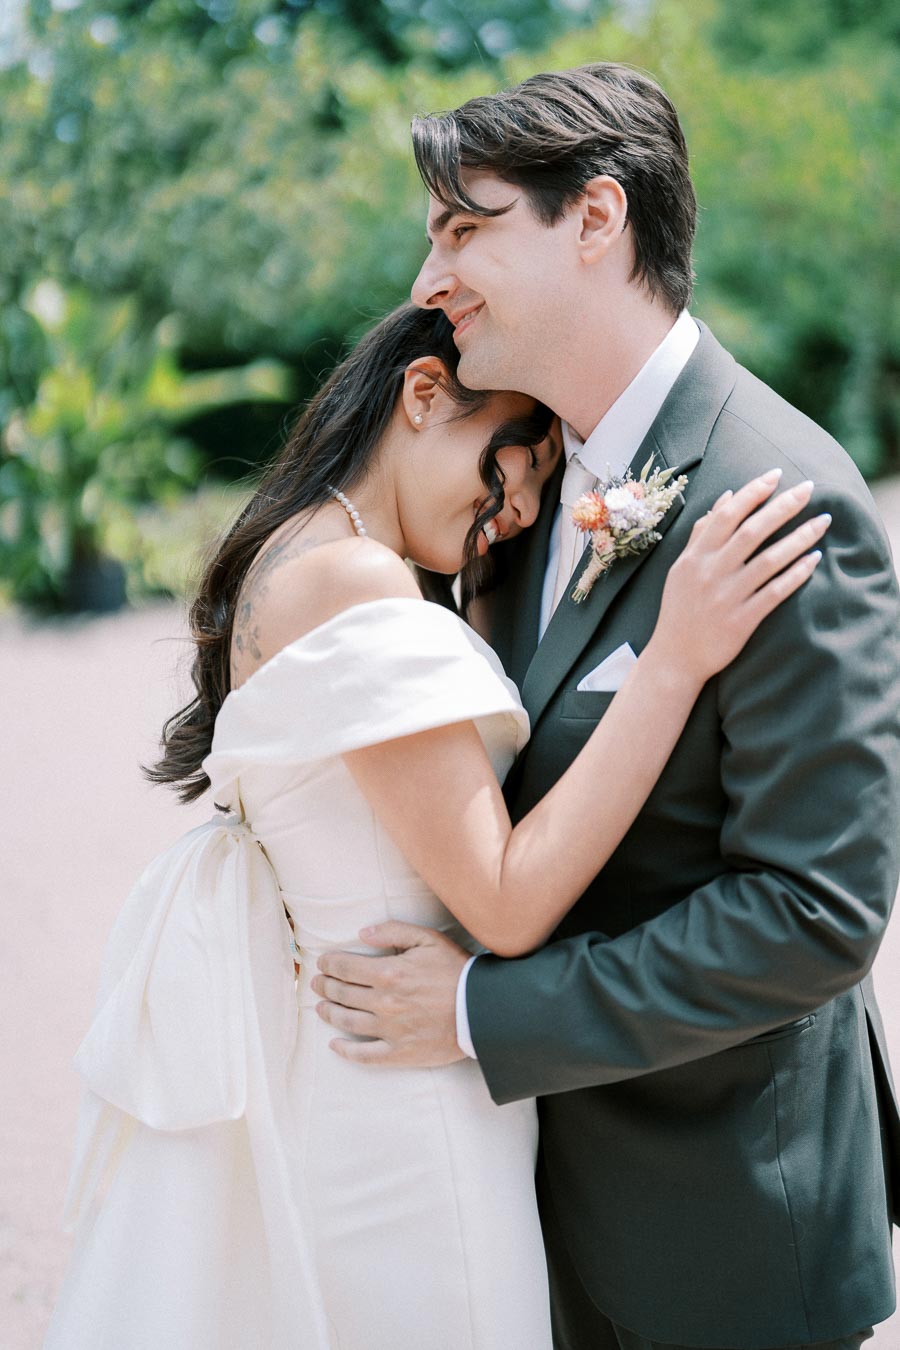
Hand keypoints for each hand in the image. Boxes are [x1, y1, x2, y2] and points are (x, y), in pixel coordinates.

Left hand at [312, 922, 469, 1066]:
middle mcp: (384, 1003)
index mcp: (389, 973)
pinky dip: (346, 1051)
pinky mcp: (400, 1053)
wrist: (482, 1009)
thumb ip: (393, 932)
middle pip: (342, 994)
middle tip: (317, 983)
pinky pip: (365, 1055)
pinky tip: (335, 1045)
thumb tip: (362, 934)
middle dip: (325, 986)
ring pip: (347, 1022)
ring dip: (329, 1013)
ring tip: (321, 1007)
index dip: (329, 964)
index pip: (345, 967)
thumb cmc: (456, 970)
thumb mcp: (428, 939)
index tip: (322, 963)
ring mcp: (391, 1030)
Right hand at [651, 470, 829, 682]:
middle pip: (753, 531)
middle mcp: (711, 572)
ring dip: (799, 538)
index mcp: (696, 557)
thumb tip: (726, 497)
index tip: (775, 475)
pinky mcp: (742, 620)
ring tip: (823, 521)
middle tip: (809, 489)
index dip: (752, 492)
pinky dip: (796, 574)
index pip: (727, 515)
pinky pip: (775, 592)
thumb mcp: (682, 568)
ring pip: (769, 560)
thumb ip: (702, 533)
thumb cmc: (680, 609)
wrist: (675, 657)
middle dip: (783, 506)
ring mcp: (727, 597)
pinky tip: (814, 559)